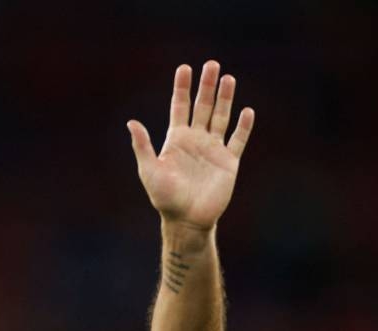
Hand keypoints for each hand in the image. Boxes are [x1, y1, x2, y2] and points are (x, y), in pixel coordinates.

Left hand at [128, 61, 254, 231]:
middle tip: (211, 64)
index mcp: (176, 139)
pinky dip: (243, 126)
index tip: (184, 68)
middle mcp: (196, 140)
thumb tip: (131, 122)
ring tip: (228, 78)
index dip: (182, 88)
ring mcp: (213, 149)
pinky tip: (247, 111)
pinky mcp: (229, 162)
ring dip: (225, 98)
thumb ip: (143, 146)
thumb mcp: (149, 170)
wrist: (186, 220)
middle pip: (202, 106)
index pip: (179, 107)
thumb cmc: (164, 197)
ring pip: (221, 117)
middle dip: (206, 86)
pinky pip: (238, 140)